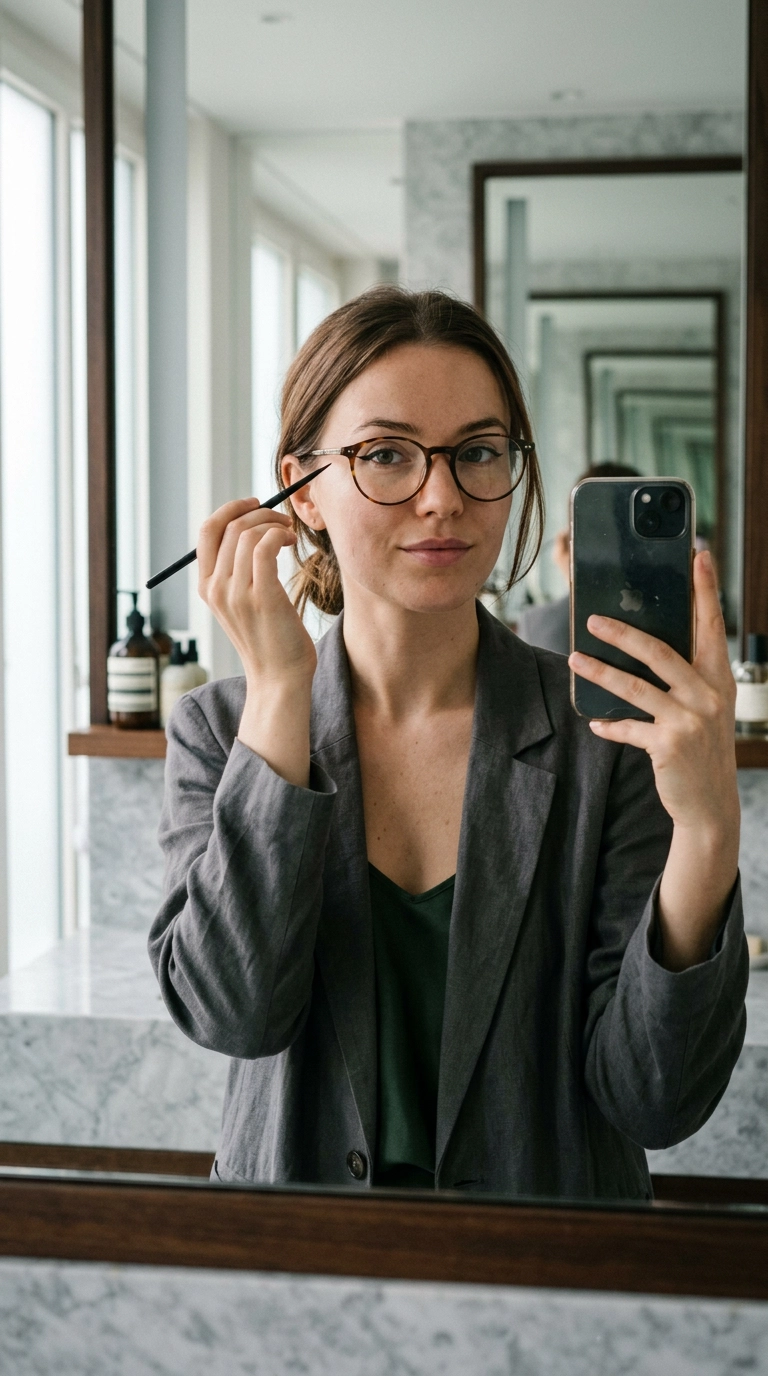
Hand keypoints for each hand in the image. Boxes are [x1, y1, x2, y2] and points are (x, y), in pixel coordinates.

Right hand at [198, 498, 315, 785]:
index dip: (231, 510)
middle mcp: (216, 588)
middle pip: (229, 527)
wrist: (279, 680)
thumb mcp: (243, 605)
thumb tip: (254, 529)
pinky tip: (290, 543)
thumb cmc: (270, 641)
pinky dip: (279, 535)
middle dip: (259, 513)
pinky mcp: (261, 596)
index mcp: (206, 588)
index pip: (207, 532)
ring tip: (290, 535)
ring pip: (248, 534)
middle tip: (282, 520)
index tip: (255, 505)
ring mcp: (236, 593)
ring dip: (274, 524)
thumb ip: (240, 573)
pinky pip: (264, 546)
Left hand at [569, 551, 739, 969]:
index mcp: (719, 678)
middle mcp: (709, 694)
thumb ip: (686, 677)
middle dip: (623, 632)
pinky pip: (628, 728)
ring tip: (574, 660)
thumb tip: (645, 644)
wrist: (710, 805)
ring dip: (600, 671)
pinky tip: (596, 723)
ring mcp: (690, 720)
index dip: (705, 590)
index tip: (698, 556)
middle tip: (592, 617)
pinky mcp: (669, 745)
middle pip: (661, 650)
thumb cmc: (702, 749)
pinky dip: (610, 725)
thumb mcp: (705, 708)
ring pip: (635, 686)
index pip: (712, 625)